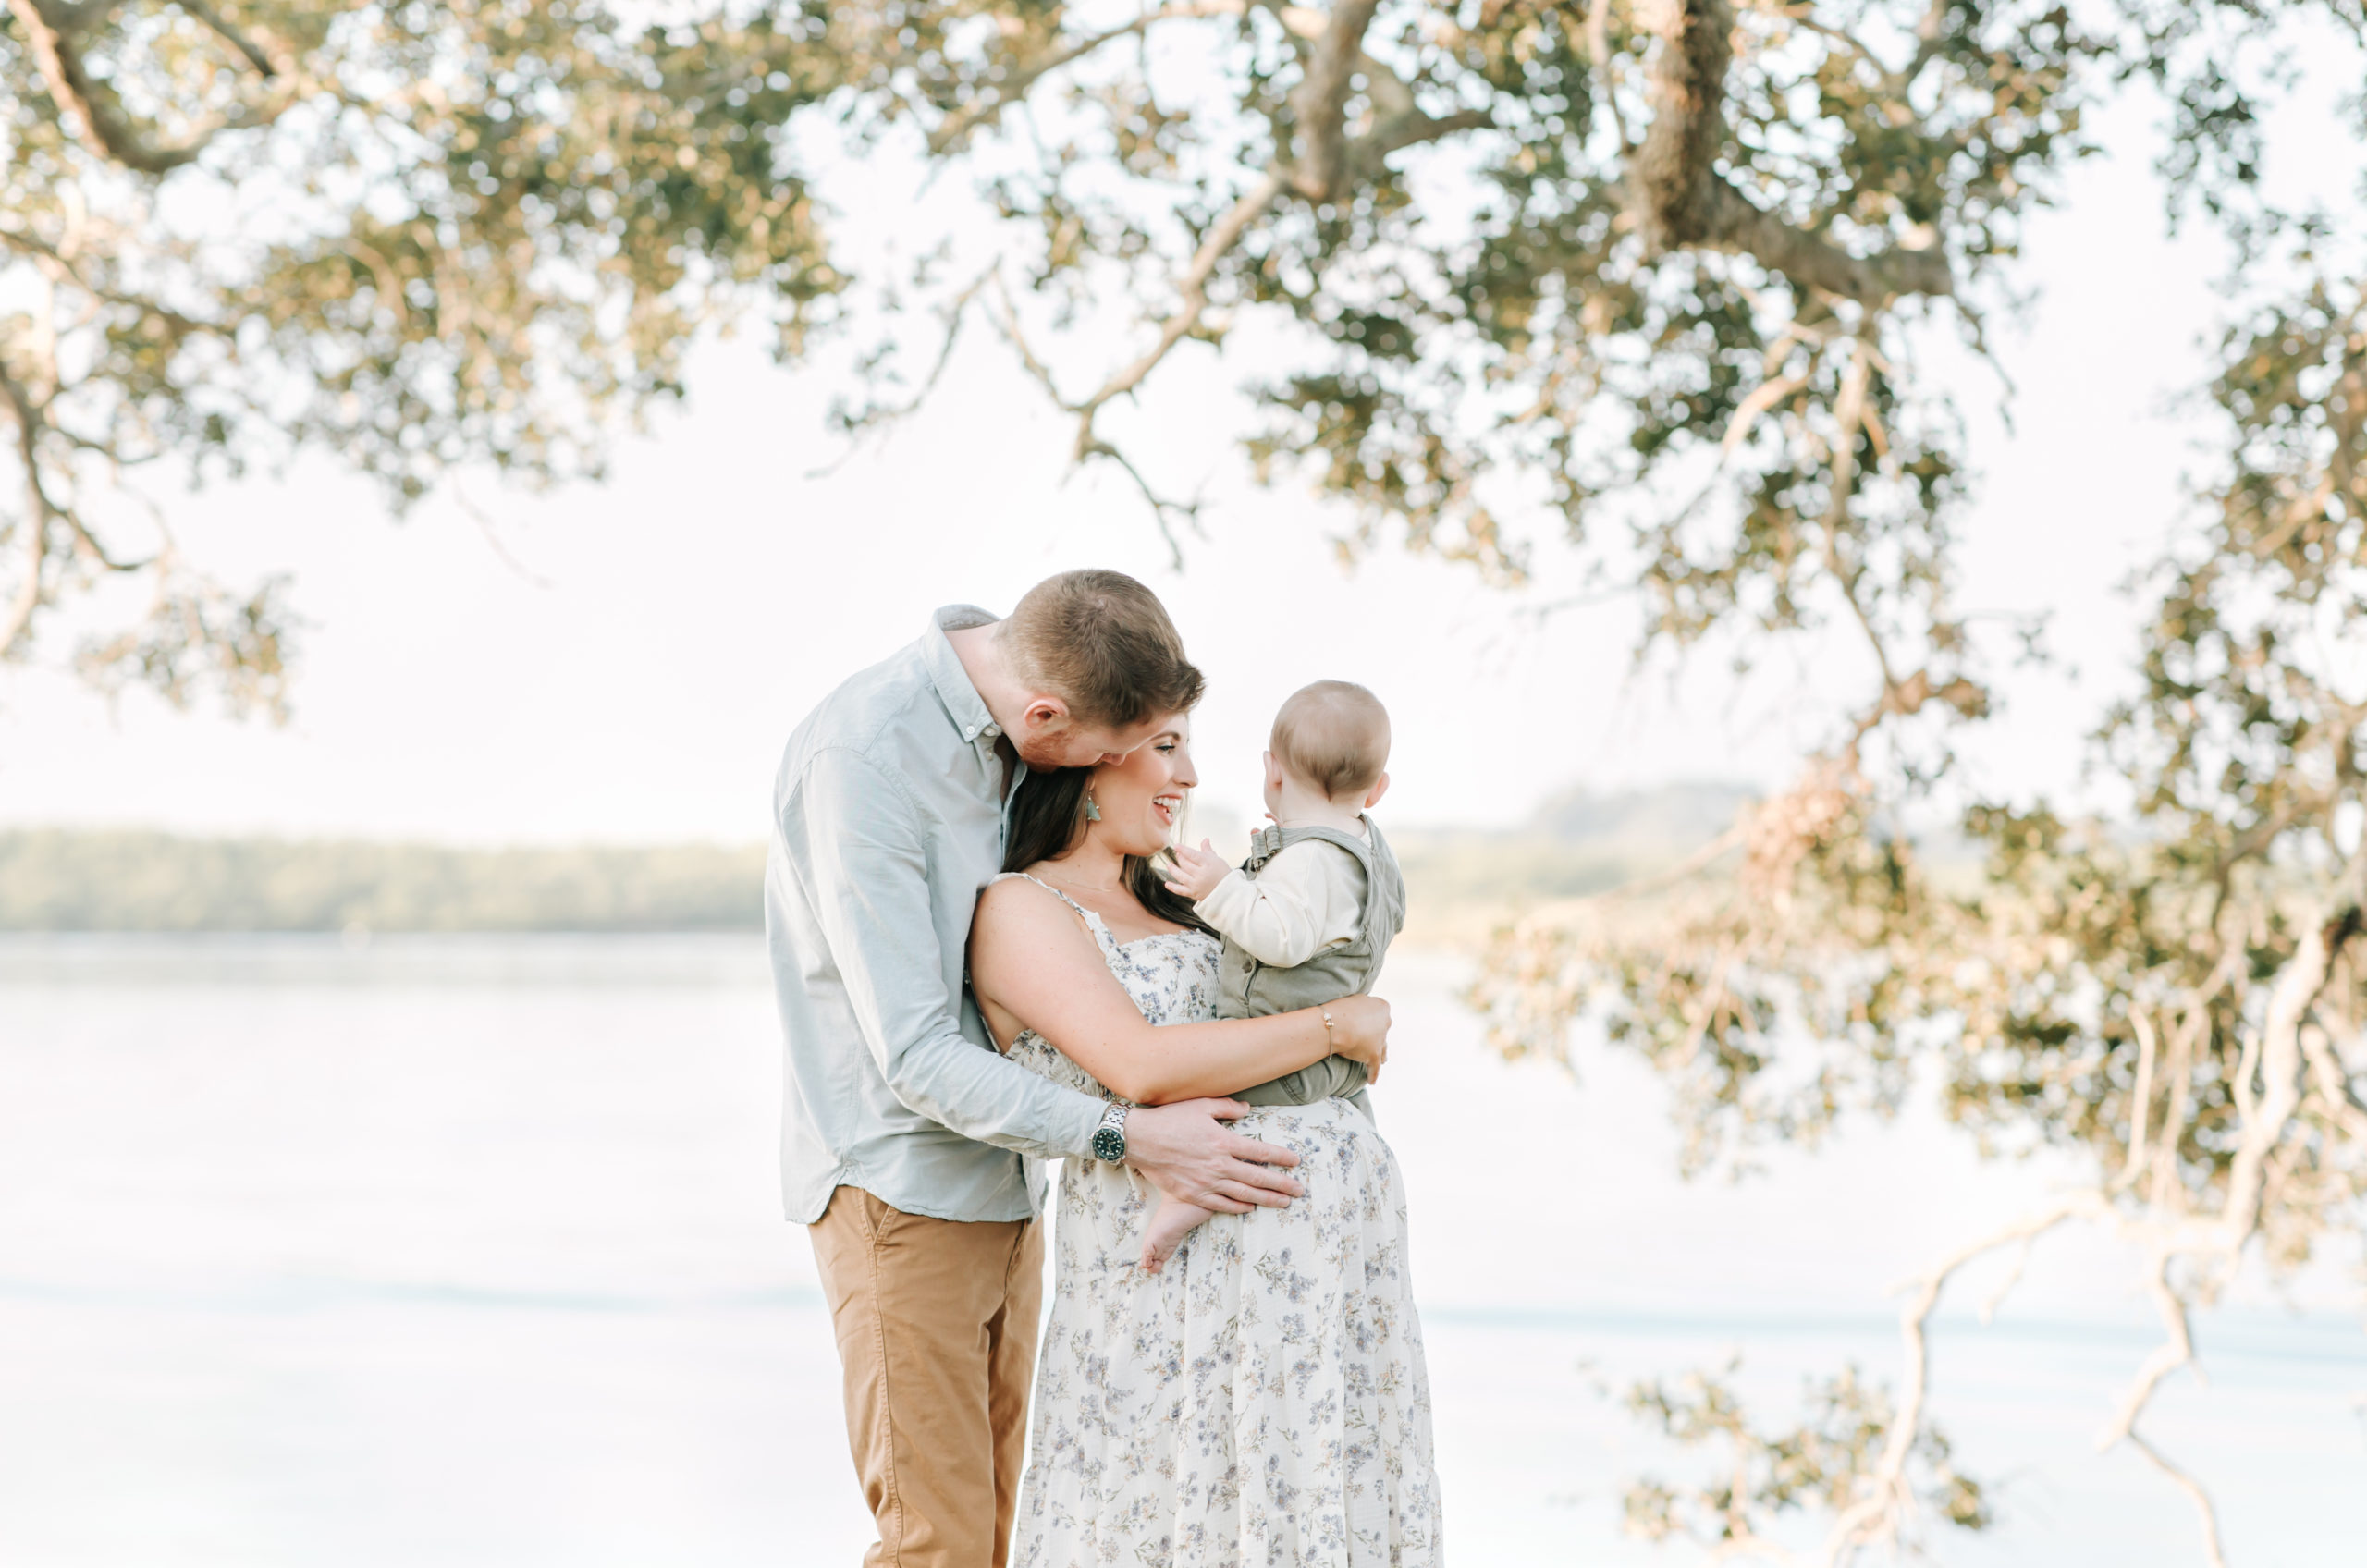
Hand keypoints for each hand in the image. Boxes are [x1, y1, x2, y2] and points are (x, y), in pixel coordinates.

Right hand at [1124, 1099, 1304, 1212]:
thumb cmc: (1170, 1119)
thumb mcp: (1201, 1105)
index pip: (1260, 1152)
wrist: (1139, 1140)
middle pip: (1258, 1178)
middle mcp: (1218, 1165)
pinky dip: (1239, 1207)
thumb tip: (1247, 1109)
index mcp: (1223, 1141)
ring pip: (1243, 1195)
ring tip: (1284, 1203)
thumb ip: (1227, 1107)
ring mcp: (1206, 1182)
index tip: (1296, 1161)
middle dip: (1282, 1185)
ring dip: (1266, 1200)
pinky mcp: (1192, 1194)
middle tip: (1299, 1191)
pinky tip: (1250, 1208)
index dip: (1281, 1158)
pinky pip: (1221, 1204)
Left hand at [1160, 838, 1233, 902]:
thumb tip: (1205, 839)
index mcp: (1208, 864)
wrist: (1229, 892)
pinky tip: (1167, 883)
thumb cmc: (1223, 874)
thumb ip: (1208, 850)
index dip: (1183, 850)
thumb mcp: (1217, 860)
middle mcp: (1201, 874)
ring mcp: (1197, 885)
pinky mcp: (1194, 894)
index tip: (1175, 846)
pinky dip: (1173, 887)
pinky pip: (1181, 891)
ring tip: (1169, 864)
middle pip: (1185, 864)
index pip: (1192, 855)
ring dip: (1173, 870)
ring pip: (1181, 876)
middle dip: (1180, 858)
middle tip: (1178, 854)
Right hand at [1323, 994, 1391, 1083]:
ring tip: (1382, 1060)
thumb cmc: (1340, 1008)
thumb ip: (1360, 1005)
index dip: (1371, 1018)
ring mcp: (1381, 1040)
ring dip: (1382, 1055)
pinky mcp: (1374, 1055)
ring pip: (1383, 1050)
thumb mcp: (1353, 999)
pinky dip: (1373, 1075)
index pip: (1380, 1013)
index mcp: (1382, 1007)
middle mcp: (1385, 1023)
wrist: (1337, 1024)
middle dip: (1379, 1036)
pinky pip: (1374, 1068)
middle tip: (1374, 1040)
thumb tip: (1358, 1009)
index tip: (1363, 1020)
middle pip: (1383, 1031)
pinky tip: (1372, 1081)